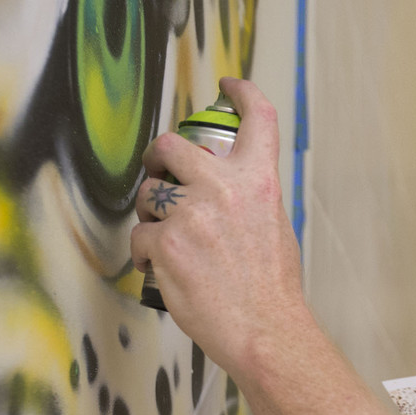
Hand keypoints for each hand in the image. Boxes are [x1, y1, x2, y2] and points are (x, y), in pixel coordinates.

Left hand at [130, 77, 309, 374]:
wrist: (264, 328)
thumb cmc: (272, 287)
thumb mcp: (275, 225)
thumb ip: (250, 197)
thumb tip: (227, 189)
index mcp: (259, 181)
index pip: (257, 118)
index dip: (241, 92)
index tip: (228, 86)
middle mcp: (224, 188)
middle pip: (172, 145)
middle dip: (157, 156)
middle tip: (157, 170)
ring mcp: (190, 214)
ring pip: (148, 194)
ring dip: (151, 213)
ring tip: (168, 240)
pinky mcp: (164, 244)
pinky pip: (140, 237)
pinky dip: (147, 254)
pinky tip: (162, 269)